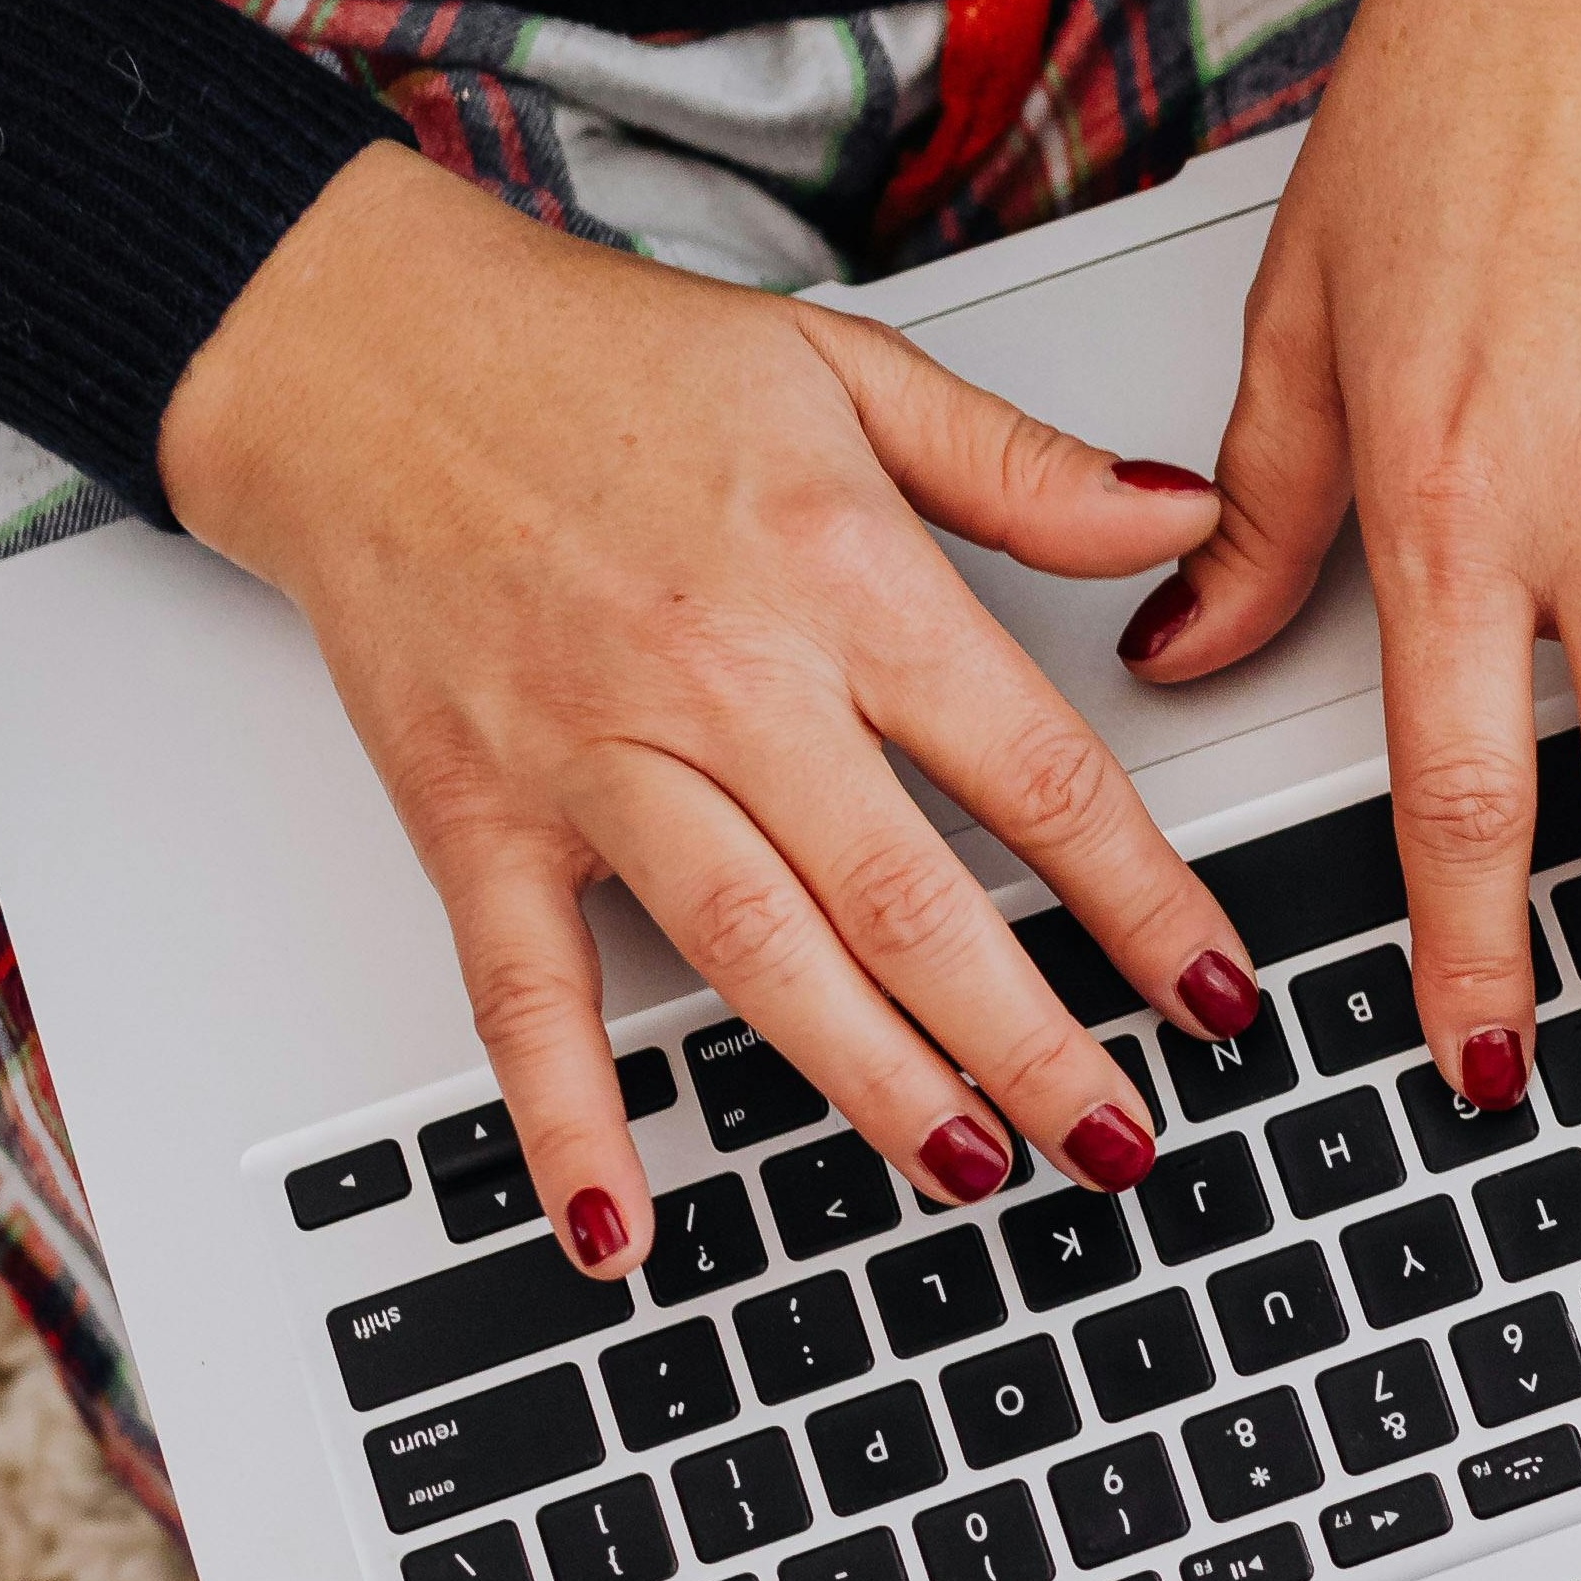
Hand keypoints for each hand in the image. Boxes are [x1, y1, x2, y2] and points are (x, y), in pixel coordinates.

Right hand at [163, 145, 1258, 1273]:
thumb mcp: (847, 368)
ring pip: (755, 956)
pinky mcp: (476, 815)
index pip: (1033, 768)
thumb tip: (1185, 512)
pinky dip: (569, 1120)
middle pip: (909, 897)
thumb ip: (1023, 465)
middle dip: (1027, 1039)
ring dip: (869, 1081)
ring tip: (964, 1170)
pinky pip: (525, 995)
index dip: (1141, 898)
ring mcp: (592, 757)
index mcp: (838, 572)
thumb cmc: (598, 360)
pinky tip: (626, 1230)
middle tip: (1115, 1137)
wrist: (365, 350)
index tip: (1215, 991)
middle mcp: (722, 677)